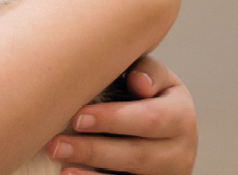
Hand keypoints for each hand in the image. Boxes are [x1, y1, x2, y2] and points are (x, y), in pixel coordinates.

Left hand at [44, 56, 196, 174]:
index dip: (112, 120)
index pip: (149, 119)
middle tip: (56, 144)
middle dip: (93, 150)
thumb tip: (138, 82)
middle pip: (136, 155)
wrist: (166, 129)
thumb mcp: (155, 78)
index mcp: (181, 116)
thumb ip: (147, 72)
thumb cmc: (148, 94)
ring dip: (89, 172)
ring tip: (58, 158)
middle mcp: (180, 152)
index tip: (77, 118)